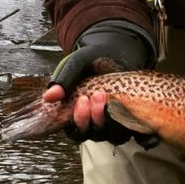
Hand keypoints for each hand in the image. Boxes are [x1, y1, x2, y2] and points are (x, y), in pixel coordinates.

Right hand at [45, 21, 157, 146]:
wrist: (115, 50)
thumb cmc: (91, 61)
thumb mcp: (75, 66)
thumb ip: (63, 80)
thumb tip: (48, 96)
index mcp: (79, 116)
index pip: (75, 131)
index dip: (78, 121)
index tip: (81, 100)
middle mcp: (96, 123)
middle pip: (94, 134)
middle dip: (95, 117)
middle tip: (97, 95)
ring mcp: (115, 121)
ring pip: (113, 134)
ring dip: (112, 119)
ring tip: (110, 96)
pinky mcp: (134, 117)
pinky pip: (136, 131)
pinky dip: (135, 125)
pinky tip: (132, 110)